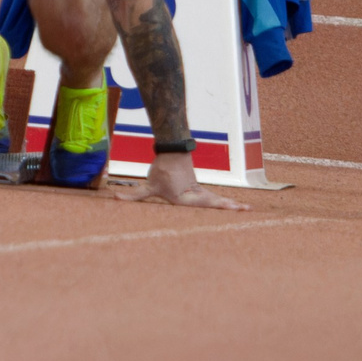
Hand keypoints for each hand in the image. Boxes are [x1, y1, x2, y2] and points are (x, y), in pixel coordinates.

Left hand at [112, 150, 248, 210]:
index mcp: (184, 197)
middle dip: (229, 207)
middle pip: (213, 202)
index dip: (215, 205)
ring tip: (247, 210)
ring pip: (216, 201)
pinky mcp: (201, 190)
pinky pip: (214, 200)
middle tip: (245, 210)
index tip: (231, 206)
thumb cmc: (161, 169)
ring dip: (231, 206)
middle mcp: (194, 195)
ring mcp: (200, 191)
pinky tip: (237, 208)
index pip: (200, 203)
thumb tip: (114, 197)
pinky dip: (225, 205)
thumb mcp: (148, 185)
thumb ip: (134, 195)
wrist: (173, 150)